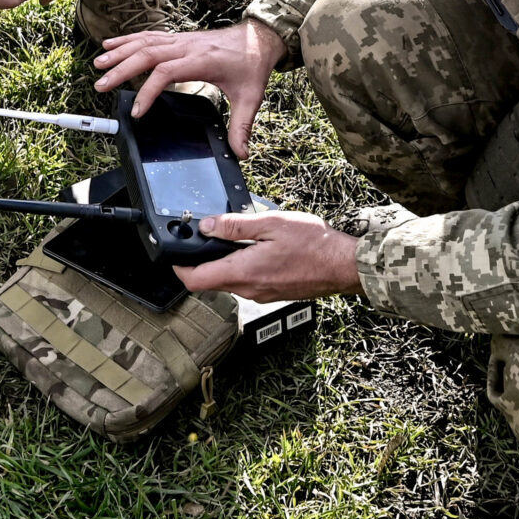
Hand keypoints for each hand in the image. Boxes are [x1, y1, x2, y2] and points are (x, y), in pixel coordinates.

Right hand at [92, 20, 285, 154]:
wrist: (259, 38)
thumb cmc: (252, 64)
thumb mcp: (251, 97)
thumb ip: (242, 126)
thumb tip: (240, 153)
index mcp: (201, 60)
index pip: (166, 72)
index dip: (148, 90)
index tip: (137, 111)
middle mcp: (187, 47)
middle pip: (147, 54)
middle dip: (121, 69)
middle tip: (101, 84)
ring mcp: (181, 41)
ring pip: (144, 43)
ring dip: (119, 52)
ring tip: (99, 64)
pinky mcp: (178, 39)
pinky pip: (148, 37)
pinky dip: (127, 40)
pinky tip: (111, 44)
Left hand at [173, 210, 360, 302]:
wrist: (344, 266)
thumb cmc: (314, 244)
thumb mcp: (271, 224)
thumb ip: (235, 226)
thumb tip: (207, 226)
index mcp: (243, 272)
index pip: (195, 280)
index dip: (179, 267)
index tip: (174, 252)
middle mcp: (249, 289)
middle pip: (209, 282)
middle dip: (200, 262)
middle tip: (203, 238)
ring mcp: (261, 294)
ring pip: (228, 282)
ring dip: (222, 264)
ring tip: (231, 240)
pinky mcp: (272, 293)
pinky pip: (246, 283)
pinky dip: (241, 268)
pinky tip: (254, 250)